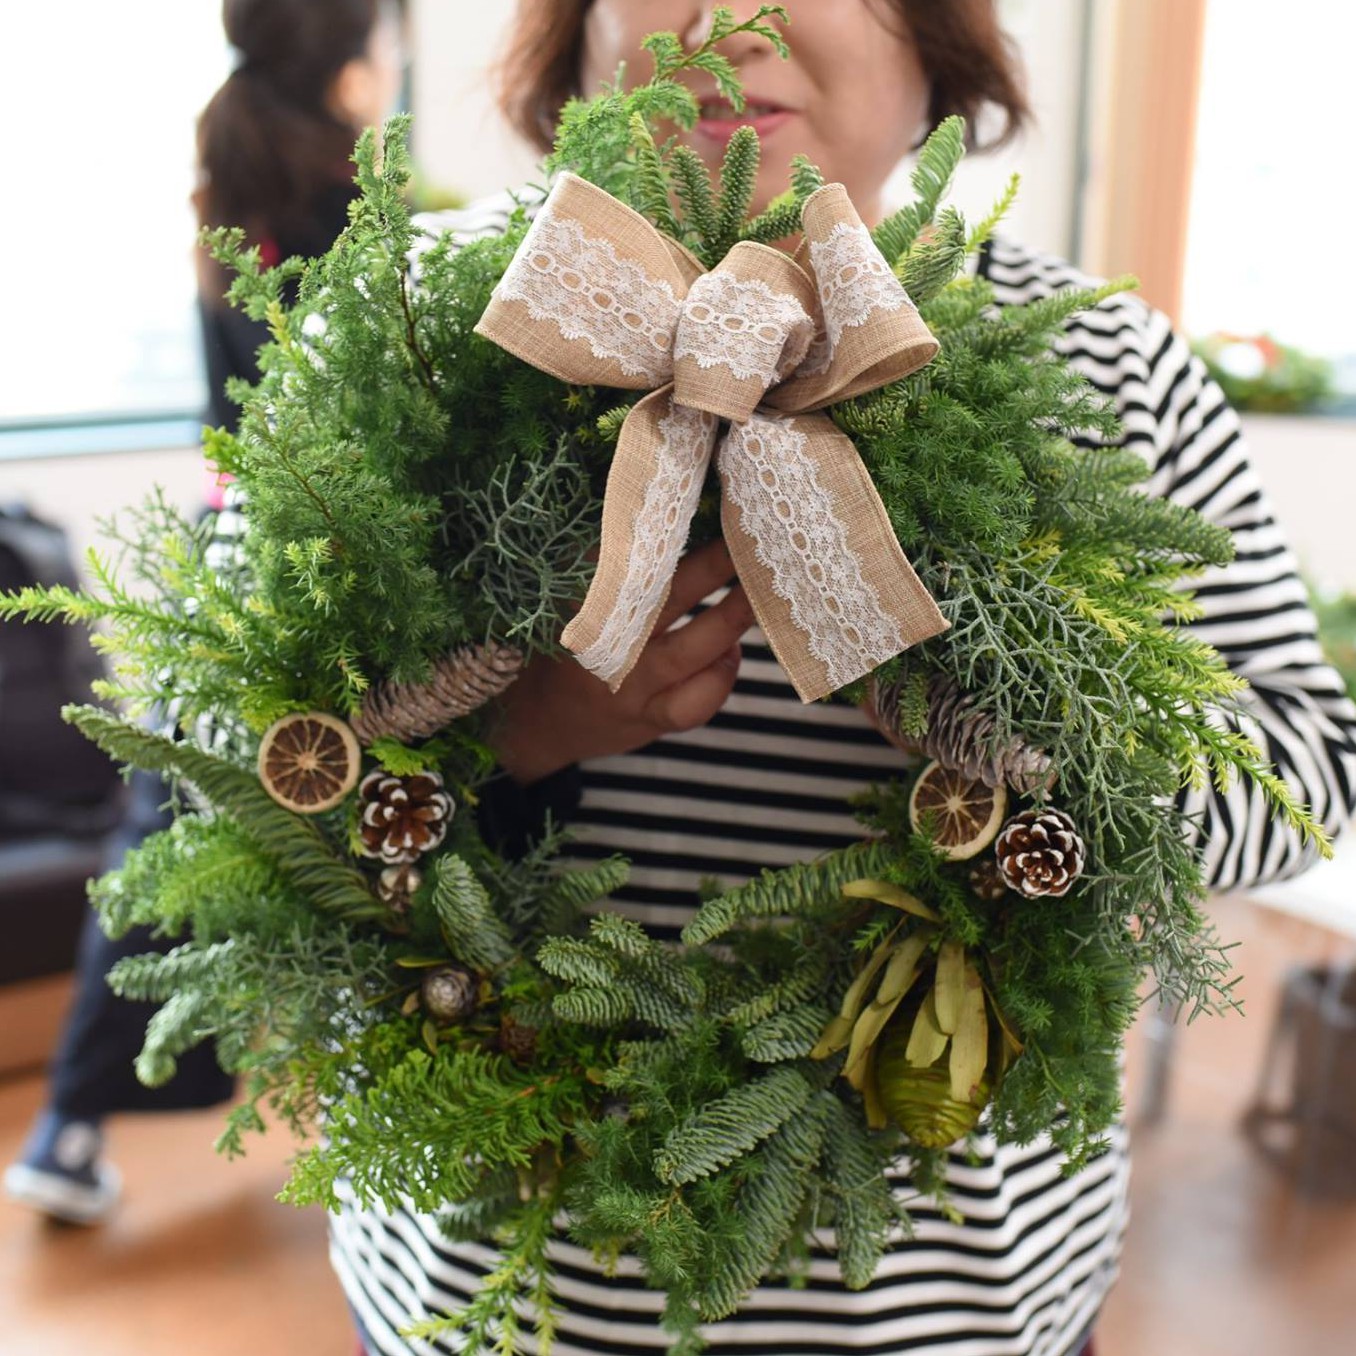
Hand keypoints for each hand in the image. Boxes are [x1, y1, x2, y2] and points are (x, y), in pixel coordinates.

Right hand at [488, 538, 753, 785]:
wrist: (538, 720)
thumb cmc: (567, 644)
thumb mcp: (572, 595)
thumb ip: (611, 563)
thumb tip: (670, 514)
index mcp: (582, 598)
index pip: (627, 556)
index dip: (669, 532)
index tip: (706, 504)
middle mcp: (604, 641)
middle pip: (665, 595)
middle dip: (715, 565)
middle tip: (750, 540)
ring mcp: (627, 683)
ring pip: (690, 651)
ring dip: (731, 618)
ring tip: (758, 594)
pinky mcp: (648, 717)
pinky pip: (695, 702)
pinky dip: (721, 675)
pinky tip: (731, 653)